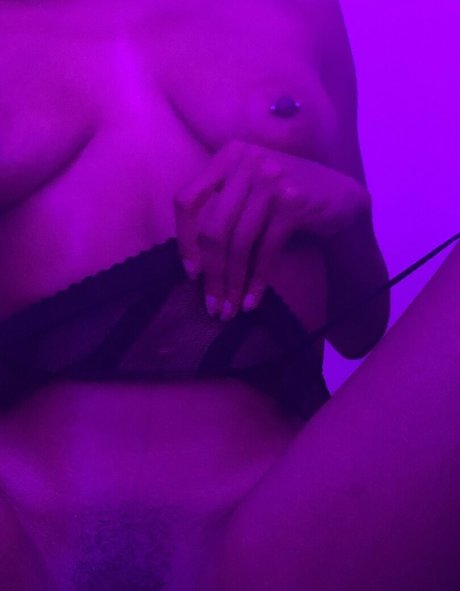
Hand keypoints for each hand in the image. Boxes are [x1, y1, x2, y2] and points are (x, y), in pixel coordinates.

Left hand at [174, 139, 370, 320]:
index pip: (186, 200)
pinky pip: (265, 252)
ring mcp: (271, 180)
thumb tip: (193, 260)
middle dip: (212, 274)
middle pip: (214, 230)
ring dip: (233, 284)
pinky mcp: (292, 203)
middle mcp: (247, 162)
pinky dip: (256, 282)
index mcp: (228, 156)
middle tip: (213, 306)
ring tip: (230, 310)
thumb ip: (221, 207)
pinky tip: (252, 302)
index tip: (190, 273)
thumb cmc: (288, 200)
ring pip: (239, 244)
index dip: (183, 241)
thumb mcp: (250, 190)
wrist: (343, 199)